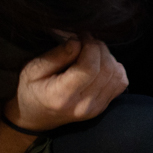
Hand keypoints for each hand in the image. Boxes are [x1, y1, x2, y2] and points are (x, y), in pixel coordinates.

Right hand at [5, 36, 128, 131]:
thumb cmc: (32, 89)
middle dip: (99, 48)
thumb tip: (78, 41)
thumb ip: (56, 56)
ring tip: (92, 52)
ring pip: (117, 75)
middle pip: (106, 69)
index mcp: (62, 96)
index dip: (90, 46)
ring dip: (108, 57)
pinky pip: (121, 82)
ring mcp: (96, 108)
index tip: (81, 36)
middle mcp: (83, 105)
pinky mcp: (104, 106)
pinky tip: (100, 65)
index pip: (89, 68)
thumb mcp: (32, 70)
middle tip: (86, 40)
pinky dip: (115, 68)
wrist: (36, 116)